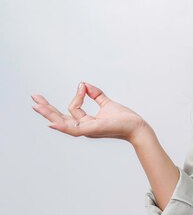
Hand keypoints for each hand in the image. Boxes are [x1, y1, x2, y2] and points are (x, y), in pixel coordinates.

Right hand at [31, 82, 147, 141]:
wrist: (137, 126)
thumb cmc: (124, 119)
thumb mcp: (107, 103)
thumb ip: (96, 94)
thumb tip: (84, 84)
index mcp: (86, 122)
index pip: (73, 108)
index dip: (77, 95)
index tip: (83, 86)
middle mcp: (84, 128)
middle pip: (60, 118)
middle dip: (46, 108)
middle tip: (34, 98)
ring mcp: (87, 130)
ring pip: (63, 123)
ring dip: (48, 114)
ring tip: (36, 106)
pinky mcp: (92, 130)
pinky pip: (74, 130)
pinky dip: (62, 127)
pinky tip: (51, 123)